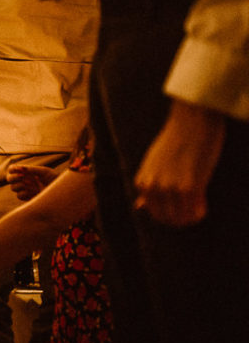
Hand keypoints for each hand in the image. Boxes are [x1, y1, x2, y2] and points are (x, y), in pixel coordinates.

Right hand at [7, 164, 57, 200]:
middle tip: (22, 176)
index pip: (12, 169)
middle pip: (9, 179)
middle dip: (13, 177)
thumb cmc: (53, 178)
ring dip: (19, 185)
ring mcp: (25, 189)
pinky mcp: (28, 197)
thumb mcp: (43, 171)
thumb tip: (21, 168)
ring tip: (31, 184)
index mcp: (26, 172)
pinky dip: (23, 193)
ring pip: (13, 188)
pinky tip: (32, 191)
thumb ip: (31, 169)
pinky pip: (19, 196)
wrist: (60, 190)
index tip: (17, 169)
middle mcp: (23, 180)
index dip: (12, 169)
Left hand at [134, 100, 224, 225]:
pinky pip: (195, 212)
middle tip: (192, 211)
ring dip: (191, 217)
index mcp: (142, 181)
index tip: (180, 208)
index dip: (169, 215)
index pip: (154, 213)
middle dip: (180, 219)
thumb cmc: (175, 142)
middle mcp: (153, 187)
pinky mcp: (189, 187)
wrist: (191, 122)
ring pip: (181, 218)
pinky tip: (203, 203)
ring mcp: (170, 188)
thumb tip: (139, 206)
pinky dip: (200, 212)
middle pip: (167, 219)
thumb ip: (147, 186)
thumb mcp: (152, 164)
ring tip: (198, 206)